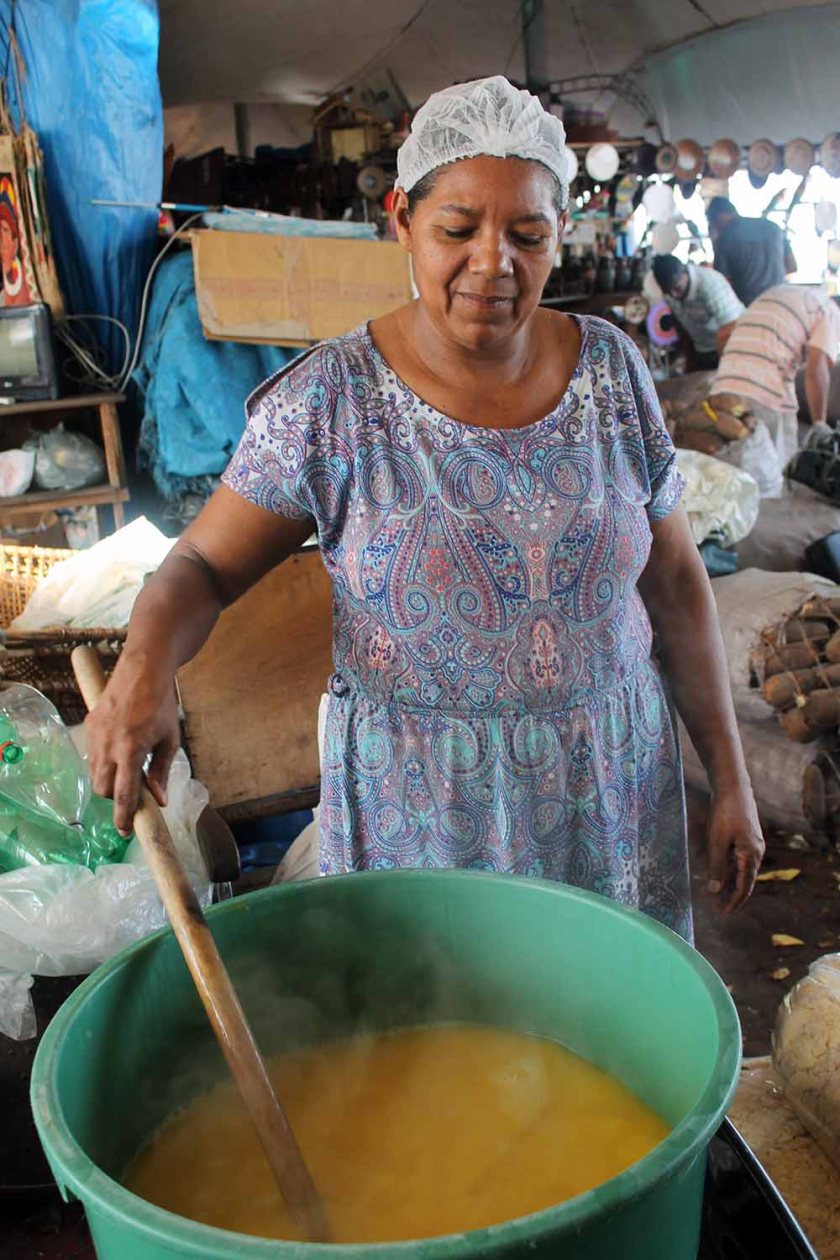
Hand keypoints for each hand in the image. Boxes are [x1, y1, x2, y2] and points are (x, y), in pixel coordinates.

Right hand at [84, 651, 179, 835]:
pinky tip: (118, 752)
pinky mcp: (89, 726)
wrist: (143, 670)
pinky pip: (92, 756)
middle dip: (116, 797)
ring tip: (128, 768)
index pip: (124, 795)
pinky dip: (103, 763)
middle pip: (103, 790)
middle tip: (133, 791)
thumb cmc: (161, 705)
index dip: (124, 817)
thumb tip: (160, 800)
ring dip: (109, 780)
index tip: (125, 832)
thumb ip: (161, 772)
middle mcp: (108, 745)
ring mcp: (95, 735)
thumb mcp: (169, 740)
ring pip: (95, 774)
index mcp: (131, 750)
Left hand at [706, 783, 764, 911]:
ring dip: (731, 883)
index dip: (734, 902)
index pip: (745, 887)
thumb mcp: (717, 841)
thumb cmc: (725, 813)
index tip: (724, 913)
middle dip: (733, 895)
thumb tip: (715, 890)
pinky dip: (731, 869)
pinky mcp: (746, 836)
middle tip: (720, 908)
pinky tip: (721, 873)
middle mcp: (756, 852)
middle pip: (745, 881)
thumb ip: (717, 867)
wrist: (733, 786)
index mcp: (751, 856)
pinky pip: (740, 859)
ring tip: (718, 895)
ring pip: (742, 870)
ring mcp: (752, 844)